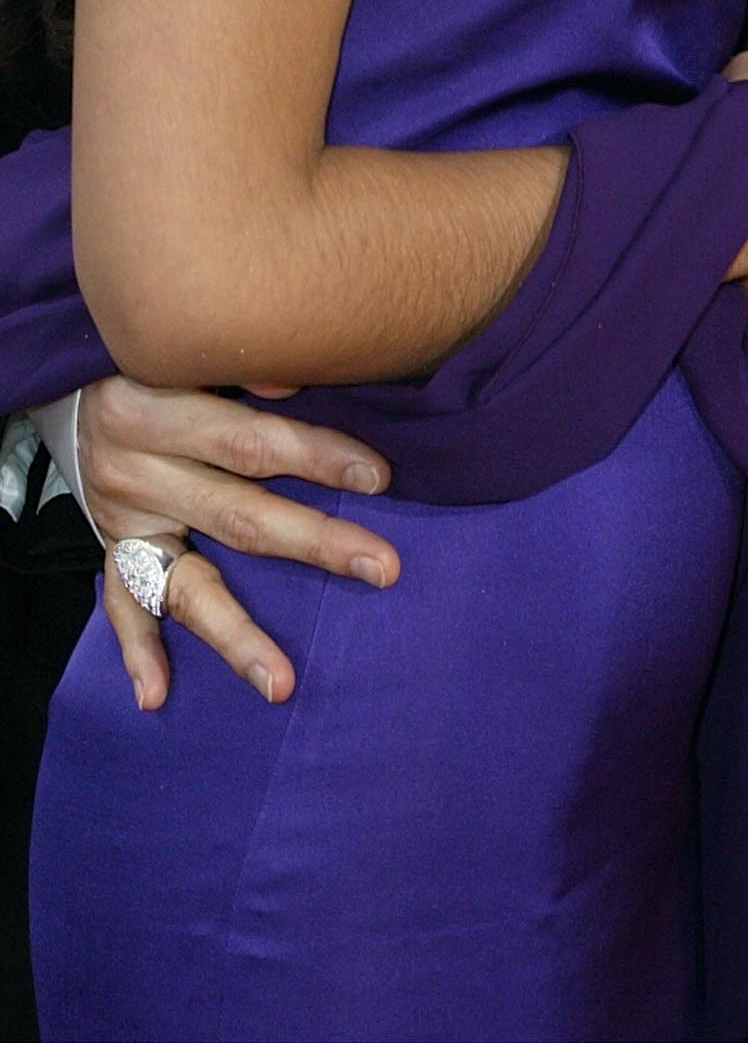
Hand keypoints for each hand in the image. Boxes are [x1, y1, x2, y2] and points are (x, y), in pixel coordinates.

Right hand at [81, 377, 398, 710]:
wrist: (69, 385)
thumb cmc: (153, 358)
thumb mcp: (181, 348)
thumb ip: (238, 363)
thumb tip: (296, 379)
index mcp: (155, 410)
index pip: (249, 441)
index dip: (315, 455)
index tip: (379, 477)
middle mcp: (136, 471)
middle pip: (238, 515)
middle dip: (315, 543)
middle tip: (383, 567)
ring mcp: (123, 520)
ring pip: (185, 584)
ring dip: (235, 634)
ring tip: (281, 682)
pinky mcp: (111, 549)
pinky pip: (122, 606)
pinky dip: (137, 651)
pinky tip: (157, 694)